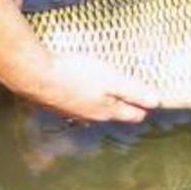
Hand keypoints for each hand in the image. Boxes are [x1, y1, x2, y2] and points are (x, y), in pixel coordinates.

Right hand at [0, 52, 159, 122]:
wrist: (34, 75)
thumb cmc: (75, 74)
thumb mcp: (111, 79)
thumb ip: (133, 91)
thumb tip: (156, 101)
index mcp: (107, 110)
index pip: (134, 114)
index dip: (145, 106)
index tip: (153, 99)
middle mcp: (92, 116)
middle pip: (115, 113)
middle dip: (127, 105)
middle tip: (136, 93)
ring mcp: (74, 112)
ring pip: (96, 109)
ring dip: (105, 101)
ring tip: (110, 89)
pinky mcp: (59, 103)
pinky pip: (79, 103)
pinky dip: (85, 96)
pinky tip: (82, 87)